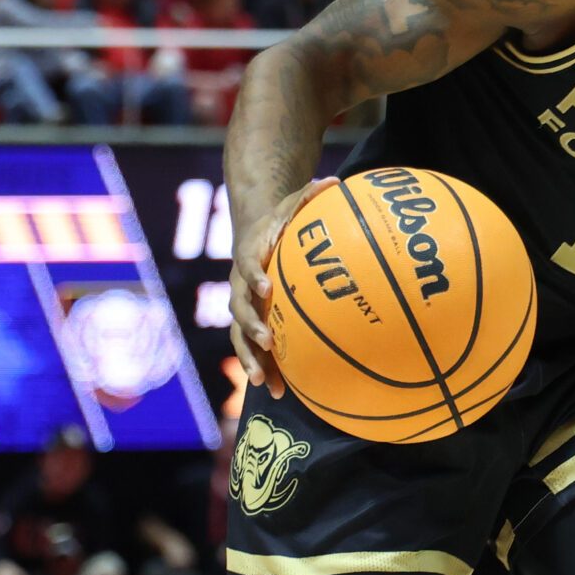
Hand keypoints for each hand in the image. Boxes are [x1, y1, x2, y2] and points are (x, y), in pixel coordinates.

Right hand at [229, 176, 333, 395]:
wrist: (255, 235)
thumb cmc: (280, 220)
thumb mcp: (293, 203)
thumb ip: (311, 195)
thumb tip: (336, 182)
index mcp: (250, 256)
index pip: (247, 265)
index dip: (254, 276)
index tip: (266, 287)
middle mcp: (240, 285)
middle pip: (238, 309)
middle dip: (250, 327)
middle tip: (266, 341)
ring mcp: (243, 308)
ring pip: (240, 337)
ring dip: (250, 359)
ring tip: (262, 382)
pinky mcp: (252, 324)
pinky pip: (254, 351)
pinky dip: (265, 369)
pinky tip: (280, 393)